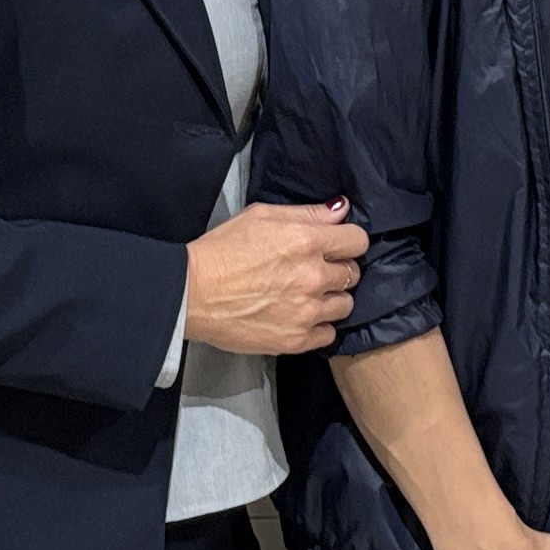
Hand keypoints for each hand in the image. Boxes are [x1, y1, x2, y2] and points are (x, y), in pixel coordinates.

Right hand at [186, 199, 368, 357]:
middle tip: (315, 271)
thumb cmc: (221, 250)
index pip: (357, 241)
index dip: (347, 242)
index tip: (336, 246)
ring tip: (307, 296)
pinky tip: (301, 317)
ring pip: (345, 305)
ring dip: (331, 299)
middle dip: (338, 269)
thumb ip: (306, 213)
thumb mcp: (261, 216)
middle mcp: (313, 276)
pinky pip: (329, 334)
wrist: (192, 292)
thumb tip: (340, 210)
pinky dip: (319, 326)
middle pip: (353, 273)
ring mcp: (307, 310)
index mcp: (307, 241)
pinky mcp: (296, 339)